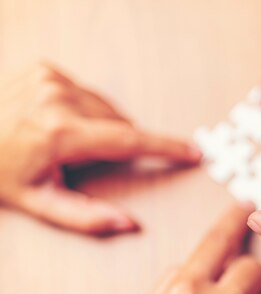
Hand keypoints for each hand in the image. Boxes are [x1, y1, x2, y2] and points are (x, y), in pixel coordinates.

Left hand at [0, 63, 200, 234]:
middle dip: (115, 143)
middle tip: (85, 159)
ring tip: (67, 140)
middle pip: (118, 124)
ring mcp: (52, 80)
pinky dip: (83, 108)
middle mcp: (59, 100)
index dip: (165, 148)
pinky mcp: (46, 69)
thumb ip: (85, 217)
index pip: (129, 141)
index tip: (192, 151)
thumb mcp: (37, 202)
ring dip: (99, 125)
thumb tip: (129, 224)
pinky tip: (58, 120)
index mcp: (60, 134)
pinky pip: (85, 92)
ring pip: (105, 107)